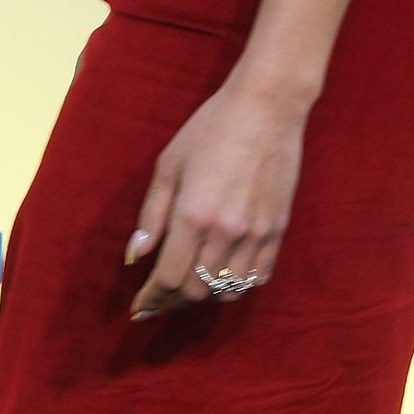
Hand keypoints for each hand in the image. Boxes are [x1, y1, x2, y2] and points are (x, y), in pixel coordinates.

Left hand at [125, 79, 305, 320]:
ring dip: (204, 296)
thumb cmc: (211, 128)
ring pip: (227, 291)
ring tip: (189, 287)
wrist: (267, 107)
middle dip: (172, 302)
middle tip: (159, 298)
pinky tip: (223, 276)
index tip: (138, 307)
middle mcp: (225, 232)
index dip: (151, 299)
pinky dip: (237, 286)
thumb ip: (152, 214)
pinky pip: (258, 277)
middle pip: (195, 291)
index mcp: (193, 215)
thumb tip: (135, 255)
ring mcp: (255, 234)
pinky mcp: (278, 230)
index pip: (168, 280)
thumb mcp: (170, 163)